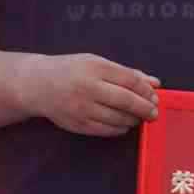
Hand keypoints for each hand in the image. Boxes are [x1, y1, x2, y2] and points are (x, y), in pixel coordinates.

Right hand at [21, 52, 163, 135]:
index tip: (155, 97)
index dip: (146, 91)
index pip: (130, 81)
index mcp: (95, 68)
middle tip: (154, 113)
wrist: (38, 84)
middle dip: (145, 109)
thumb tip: (155, 83)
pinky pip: (107, 130)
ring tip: (138, 117)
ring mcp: (82, 108)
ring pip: (118, 119)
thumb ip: (127, 73)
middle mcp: (88, 88)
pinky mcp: (78, 125)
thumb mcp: (97, 63)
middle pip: (126, 101)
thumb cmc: (72, 70)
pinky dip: (120, 128)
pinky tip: (123, 122)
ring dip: (134, 120)